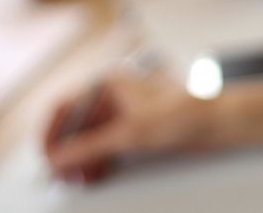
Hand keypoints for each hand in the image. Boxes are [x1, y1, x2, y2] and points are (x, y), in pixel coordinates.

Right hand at [44, 71, 212, 183]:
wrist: (217, 121)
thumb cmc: (181, 112)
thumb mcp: (129, 133)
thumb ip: (90, 147)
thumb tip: (60, 158)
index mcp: (106, 83)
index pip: (64, 106)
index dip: (51, 133)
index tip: (46, 157)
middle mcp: (110, 95)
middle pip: (74, 125)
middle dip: (66, 151)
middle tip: (61, 176)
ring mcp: (121, 113)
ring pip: (88, 138)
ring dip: (80, 159)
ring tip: (79, 179)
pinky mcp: (133, 129)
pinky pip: (104, 146)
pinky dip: (97, 161)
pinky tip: (95, 175)